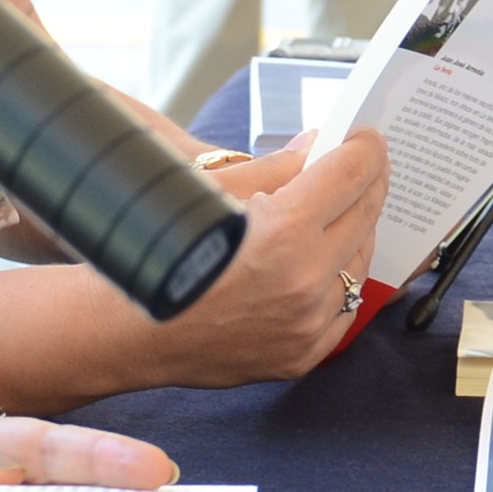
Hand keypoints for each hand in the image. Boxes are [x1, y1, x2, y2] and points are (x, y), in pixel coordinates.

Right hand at [144, 127, 388, 383]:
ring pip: (360, 262)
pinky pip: (345, 309)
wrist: (124, 333)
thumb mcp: (211, 193)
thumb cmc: (156, 254)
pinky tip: (328, 259)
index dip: (365, 148)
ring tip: (343, 209)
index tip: (367, 137)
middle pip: (364, 215)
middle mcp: (304, 282)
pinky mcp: (302, 354)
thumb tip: (317, 148)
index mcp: (283, 234)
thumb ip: (276, 169)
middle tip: (365, 164)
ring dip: (356, 230)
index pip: (350, 174)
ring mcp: (307, 325)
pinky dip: (341, 279)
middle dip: (368, 182)